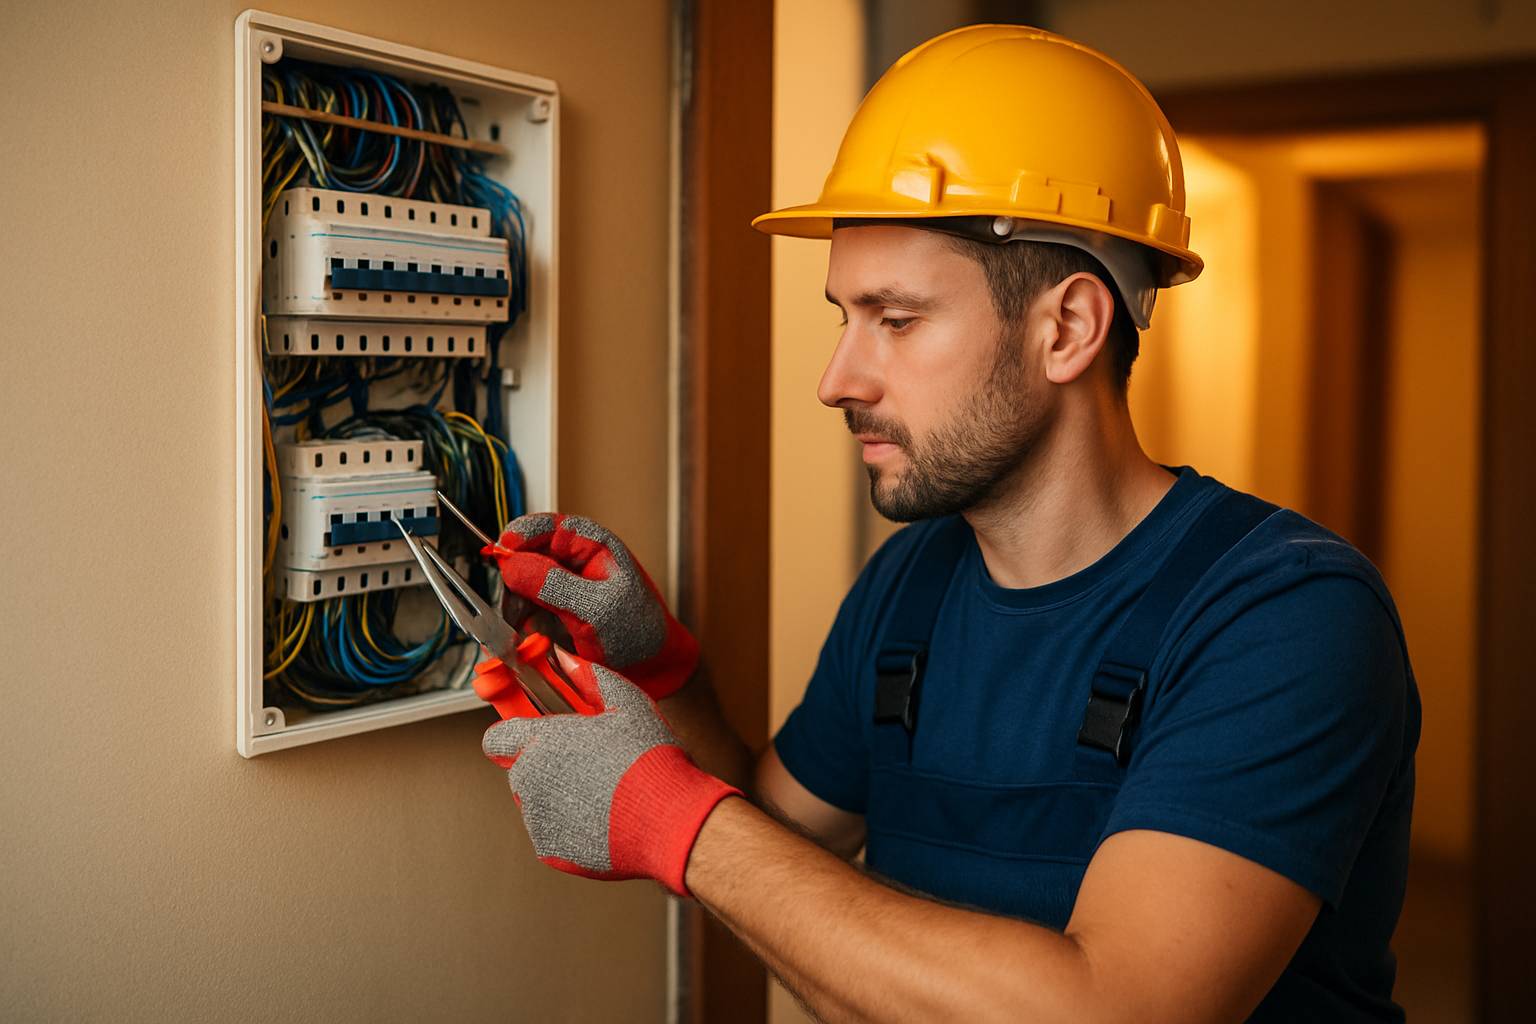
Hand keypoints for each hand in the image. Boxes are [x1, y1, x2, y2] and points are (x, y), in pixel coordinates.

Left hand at [482, 649, 738, 895]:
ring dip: (559, 794)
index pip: (496, 738)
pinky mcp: (550, 849)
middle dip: (547, 764)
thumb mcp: (627, 703)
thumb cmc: (649, 762)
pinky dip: (570, 825)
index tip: (530, 733)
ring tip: (602, 791)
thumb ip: (589, 677)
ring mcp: (537, 818)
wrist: (668, 820)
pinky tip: (603, 816)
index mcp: (542, 742)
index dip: (514, 733)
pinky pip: (551, 832)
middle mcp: (529, 781)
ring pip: (537, 801)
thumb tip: (566, 658)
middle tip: (586, 761)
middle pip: (522, 769)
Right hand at [489, 514, 699, 700]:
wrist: (650, 667)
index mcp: (592, 543)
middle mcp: (575, 557)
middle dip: (513, 576)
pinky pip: (525, 602)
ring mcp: (563, 581)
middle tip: (511, 603)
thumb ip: (555, 585)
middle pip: (525, 551)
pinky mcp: (554, 604)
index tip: (499, 556)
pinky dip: (519, 616)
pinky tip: (524, 631)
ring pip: (520, 579)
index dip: (518, 538)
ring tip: (519, 624)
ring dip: (514, 600)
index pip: (545, 526)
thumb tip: (512, 564)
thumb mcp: (596, 608)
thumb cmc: (639, 633)